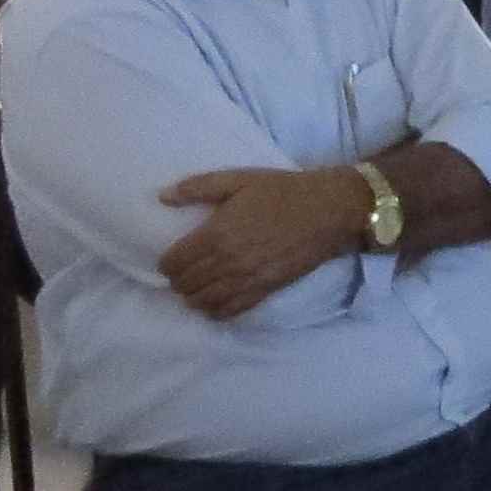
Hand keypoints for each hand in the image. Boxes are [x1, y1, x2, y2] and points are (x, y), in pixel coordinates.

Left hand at [157, 167, 362, 320]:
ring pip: (204, 301)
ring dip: (193, 298)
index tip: (168, 260)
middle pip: (186, 284)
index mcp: (216, 233)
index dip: (165, 264)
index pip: (175, 262)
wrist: (327, 210)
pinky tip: (213, 304)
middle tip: (180, 273)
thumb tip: (163, 196)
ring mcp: (247, 280)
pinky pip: (230, 311)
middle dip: (177, 281)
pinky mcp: (265, 290)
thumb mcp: (239, 179)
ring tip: (194, 289)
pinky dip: (215, 311)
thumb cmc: (282, 191)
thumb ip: (199, 187)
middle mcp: (227, 262)